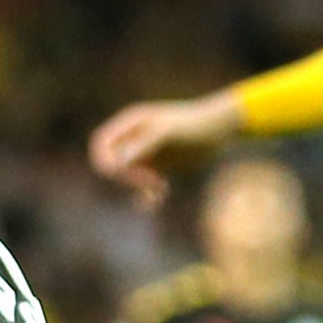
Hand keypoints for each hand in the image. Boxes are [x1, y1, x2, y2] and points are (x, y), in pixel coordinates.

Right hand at [87, 93, 239, 206]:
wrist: (222, 130)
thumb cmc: (196, 125)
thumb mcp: (169, 133)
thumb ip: (143, 144)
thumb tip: (117, 163)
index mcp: (130, 123)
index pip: (100, 144)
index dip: (109, 162)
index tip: (132, 171)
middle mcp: (133, 137)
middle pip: (110, 162)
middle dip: (126, 177)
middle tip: (151, 181)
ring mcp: (145, 152)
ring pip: (125, 177)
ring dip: (138, 187)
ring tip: (161, 189)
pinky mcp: (158, 166)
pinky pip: (140, 185)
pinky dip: (145, 195)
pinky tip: (158, 200)